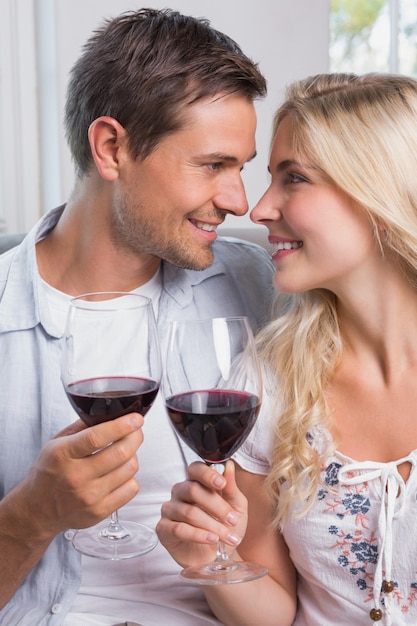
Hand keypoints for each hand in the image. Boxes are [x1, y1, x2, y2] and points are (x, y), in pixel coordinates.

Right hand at [17, 412, 143, 539]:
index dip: (122, 425)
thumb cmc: (48, 473)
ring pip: (130, 469)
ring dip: (132, 456)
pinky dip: (131, 478)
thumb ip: (82, 427)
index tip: (136, 419)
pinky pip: (131, 488)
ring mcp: (89, 496)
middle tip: (135, 431)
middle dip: (135, 436)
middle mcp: (76, 476)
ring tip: (123, 454)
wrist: (37, 510)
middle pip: (120, 452)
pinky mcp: (100, 511)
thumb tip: (110, 413)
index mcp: (63, 454)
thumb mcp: (56, 443)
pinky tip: (120, 474)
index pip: (97, 437)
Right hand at [157, 460, 247, 567]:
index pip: (195, 469)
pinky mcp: (164, 529)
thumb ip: (231, 488)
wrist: (217, 556)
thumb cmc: (224, 526)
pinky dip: (198, 535)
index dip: (207, 474)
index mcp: (196, 481)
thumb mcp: (235, 506)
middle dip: (217, 506)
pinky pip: (179, 529)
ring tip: (227, 536)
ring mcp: (170, 509)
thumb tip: (229, 466)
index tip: (221, 483)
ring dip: (212, 525)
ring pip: (189, 512)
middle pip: (193, 490)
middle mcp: (180, 492)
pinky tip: (211, 539)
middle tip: (232, 520)